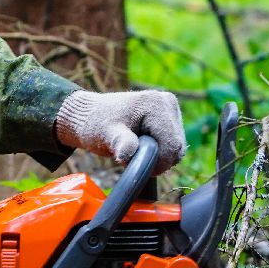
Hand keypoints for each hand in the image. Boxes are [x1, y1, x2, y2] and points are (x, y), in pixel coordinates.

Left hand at [55, 89, 185, 174]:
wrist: (91, 116)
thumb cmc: (97, 124)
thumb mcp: (106, 134)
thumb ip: (120, 142)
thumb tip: (127, 154)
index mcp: (156, 103)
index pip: (172, 145)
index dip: (157, 163)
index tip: (135, 165)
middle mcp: (167, 102)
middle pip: (177, 146)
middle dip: (157, 160)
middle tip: (132, 158)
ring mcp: (170, 108)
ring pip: (177, 147)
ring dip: (158, 156)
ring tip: (135, 150)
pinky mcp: (170, 116)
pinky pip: (173, 143)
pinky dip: (160, 151)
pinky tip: (142, 146)